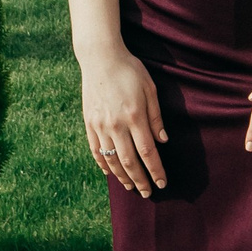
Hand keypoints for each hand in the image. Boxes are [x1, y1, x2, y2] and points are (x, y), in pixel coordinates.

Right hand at [79, 46, 168, 195]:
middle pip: (129, 161)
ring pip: (111, 160)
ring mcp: (100, 125)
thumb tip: (163, 141)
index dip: (155, 170)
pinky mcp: (89, 123)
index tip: (162, 183)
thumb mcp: (150, 89)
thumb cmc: (130, 70)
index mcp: (134, 116)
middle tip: (148, 193)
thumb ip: (156, 117)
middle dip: (140, 180)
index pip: (147, 152)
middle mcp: (116, 125)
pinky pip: (96, 150)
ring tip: (132, 187)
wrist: (100, 57)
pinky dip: (103, 164)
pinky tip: (110, 173)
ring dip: (122, 177)